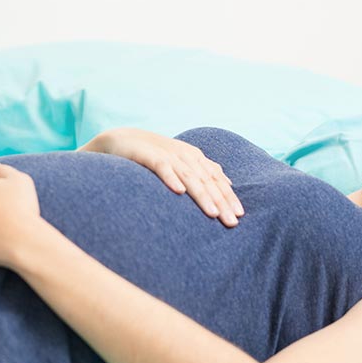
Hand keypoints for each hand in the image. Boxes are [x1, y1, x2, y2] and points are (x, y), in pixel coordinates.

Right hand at [84, 127, 244, 226]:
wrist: (122, 140)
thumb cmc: (154, 156)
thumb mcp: (182, 162)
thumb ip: (204, 171)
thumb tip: (228, 183)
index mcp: (195, 157)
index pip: (216, 179)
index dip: (229, 196)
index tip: (239, 215)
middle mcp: (185, 155)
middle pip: (207, 180)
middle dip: (221, 201)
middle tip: (231, 222)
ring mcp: (168, 154)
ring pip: (190, 176)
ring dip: (202, 195)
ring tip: (213, 213)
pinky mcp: (149, 155)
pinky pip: (162, 167)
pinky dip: (171, 178)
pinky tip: (179, 191)